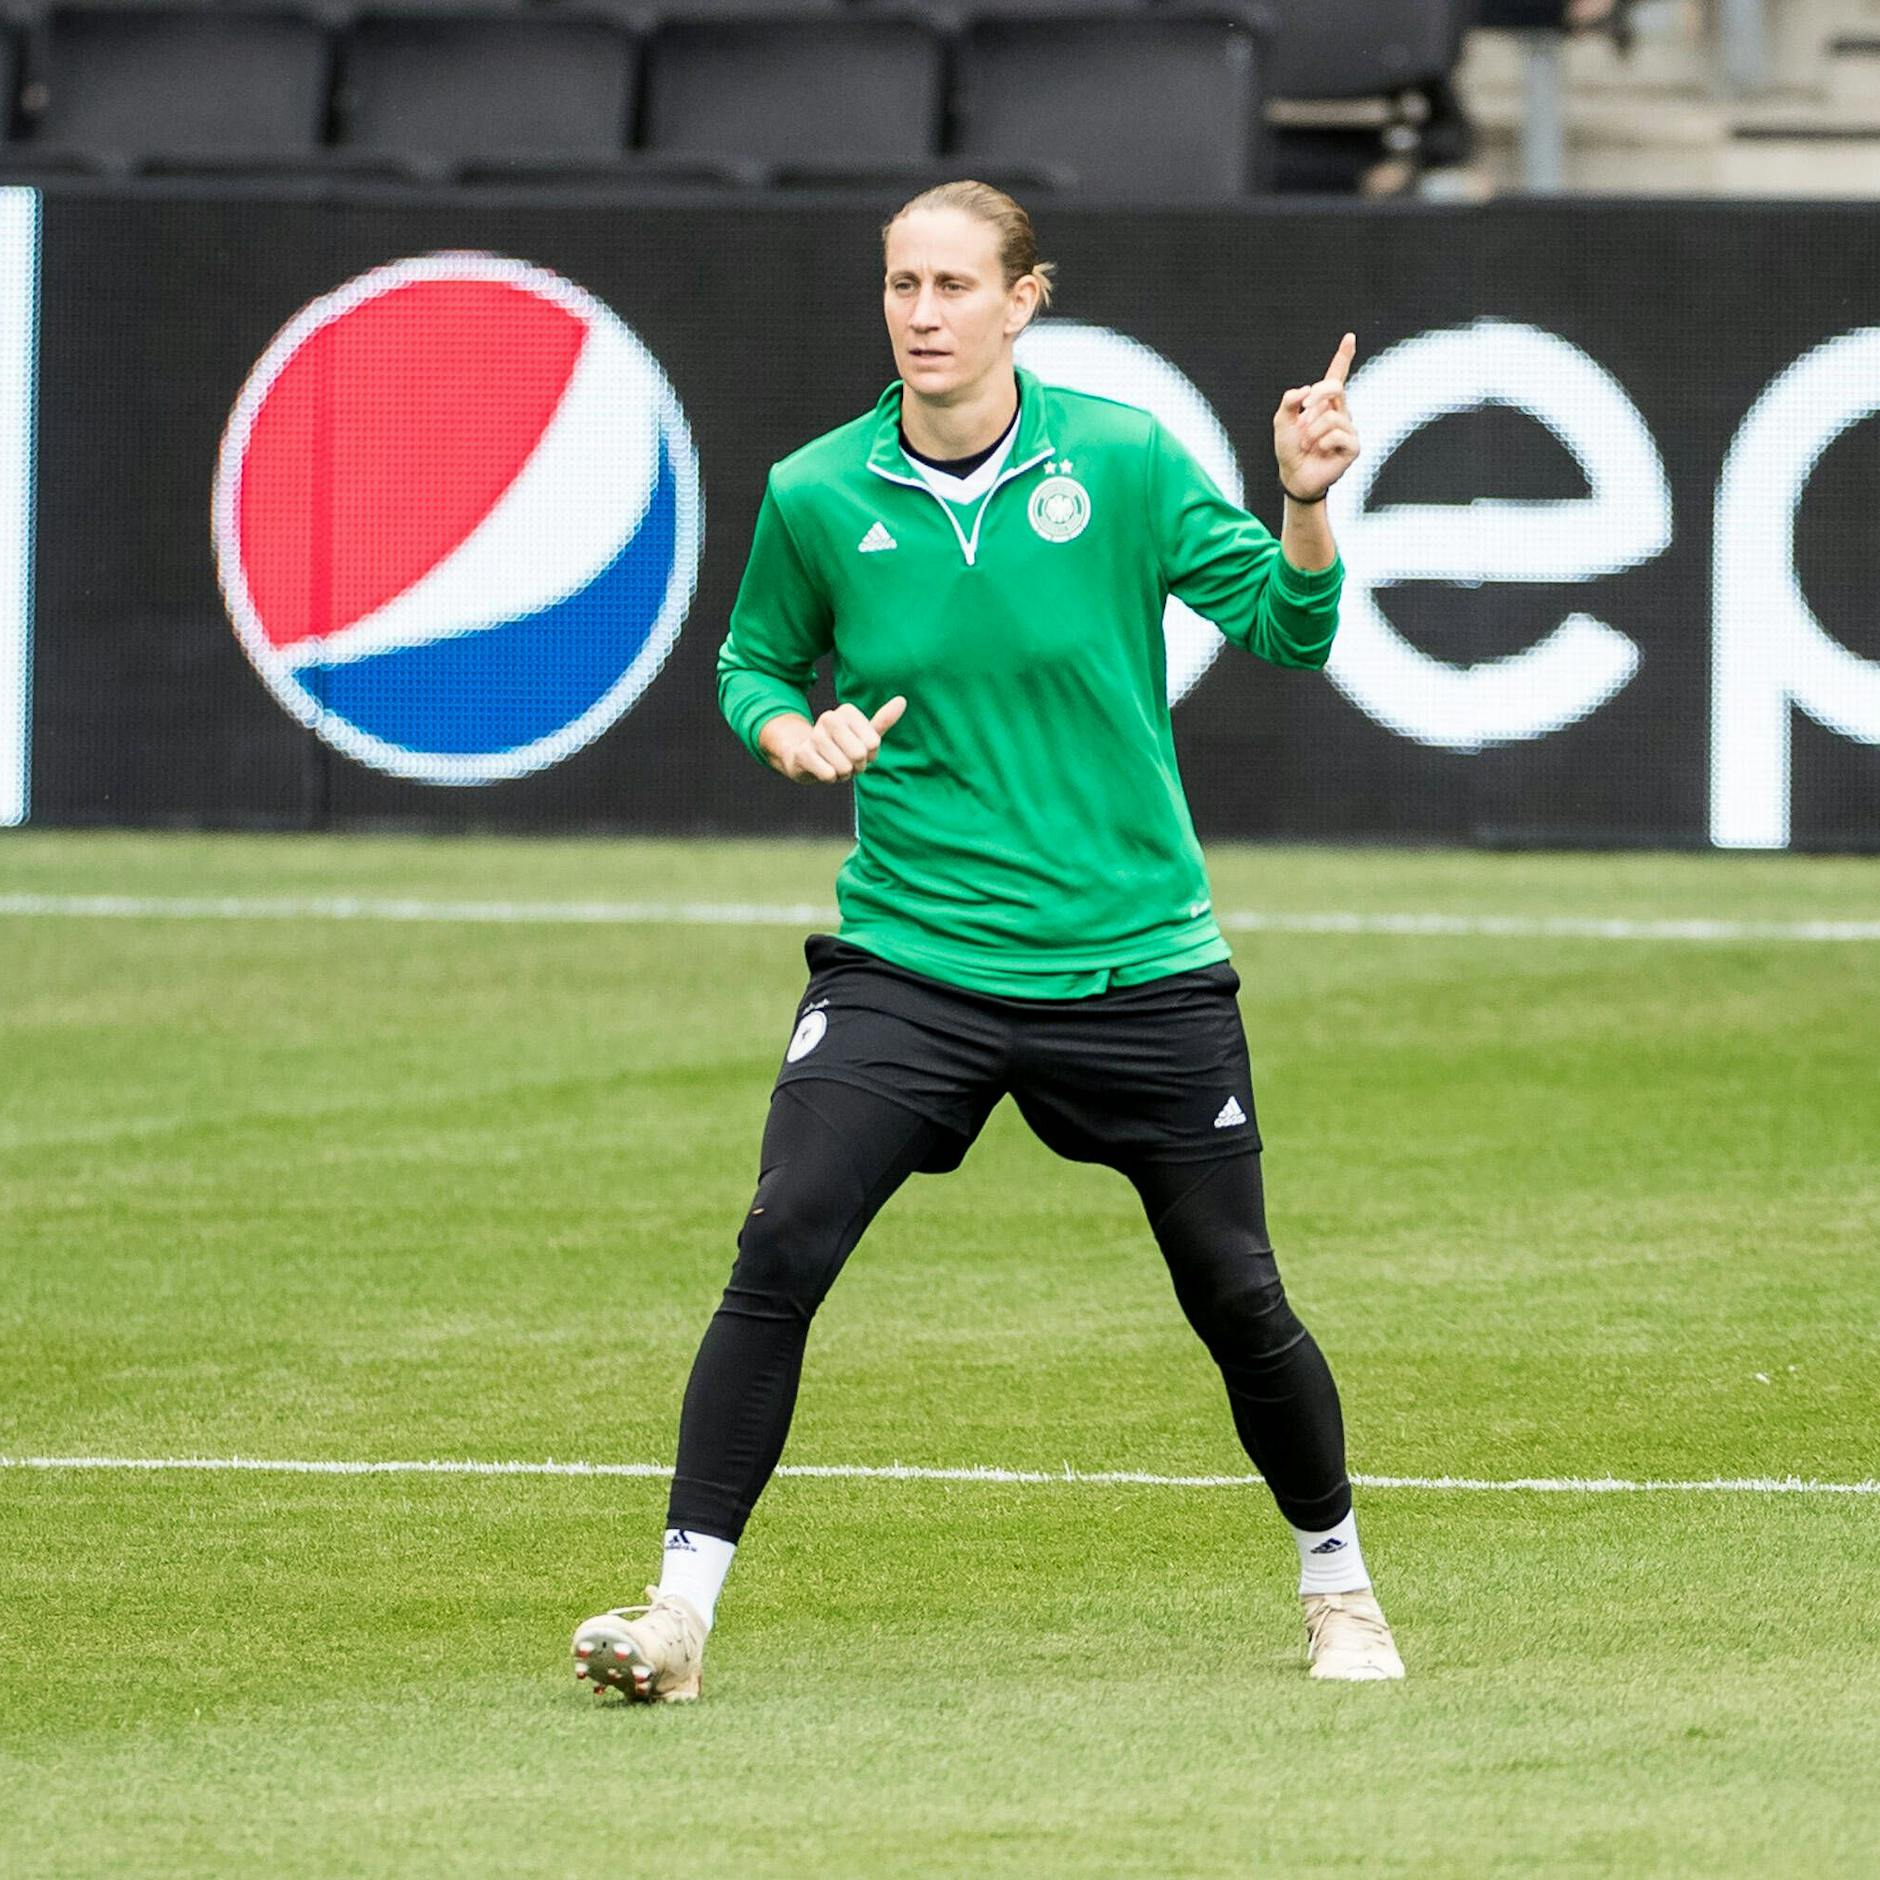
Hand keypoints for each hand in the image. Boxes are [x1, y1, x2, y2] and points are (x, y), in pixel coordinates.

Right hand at [765, 696, 906, 782]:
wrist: (804, 757)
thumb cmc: (841, 748)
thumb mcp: (864, 735)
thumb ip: (883, 720)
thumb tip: (902, 700)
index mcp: (847, 711)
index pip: (873, 743)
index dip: (870, 755)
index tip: (859, 751)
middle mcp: (829, 718)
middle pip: (860, 754)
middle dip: (857, 766)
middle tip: (847, 762)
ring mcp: (814, 735)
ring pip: (844, 766)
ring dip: (843, 774)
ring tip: (834, 765)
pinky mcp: (802, 753)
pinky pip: (828, 774)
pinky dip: (830, 778)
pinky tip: (823, 770)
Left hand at [1273, 332, 1360, 504]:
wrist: (1293, 476)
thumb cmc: (1289, 448)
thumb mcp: (1282, 421)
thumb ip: (1289, 401)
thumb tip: (1307, 390)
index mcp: (1324, 402)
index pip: (1336, 375)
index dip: (1343, 356)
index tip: (1349, 337)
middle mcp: (1340, 411)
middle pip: (1335, 387)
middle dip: (1317, 395)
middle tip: (1303, 411)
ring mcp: (1348, 428)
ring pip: (1331, 416)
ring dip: (1312, 431)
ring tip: (1306, 444)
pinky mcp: (1353, 446)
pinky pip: (1337, 435)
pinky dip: (1322, 443)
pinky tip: (1320, 451)